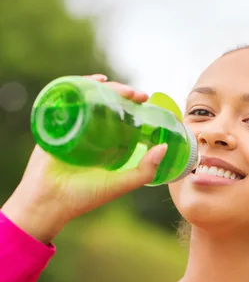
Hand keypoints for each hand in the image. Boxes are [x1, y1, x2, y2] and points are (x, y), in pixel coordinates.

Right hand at [1, 74, 166, 241]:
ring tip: (121, 89)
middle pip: (107, 105)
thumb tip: (165, 147)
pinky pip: (68, 98)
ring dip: (107, 88)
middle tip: (139, 95)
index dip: (135, 109)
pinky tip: (96, 81)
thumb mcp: (120, 184)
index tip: (147, 103)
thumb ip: (145, 171)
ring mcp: (72, 126)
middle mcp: (90, 134)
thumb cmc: (84, 196)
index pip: (122, 120)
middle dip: (124, 96)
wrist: (49, 200)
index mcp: (105, 146)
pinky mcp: (55, 121)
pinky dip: (81, 85)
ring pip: (90, 99)